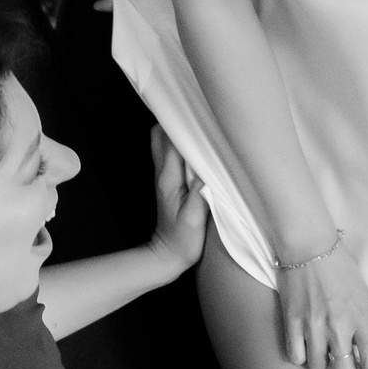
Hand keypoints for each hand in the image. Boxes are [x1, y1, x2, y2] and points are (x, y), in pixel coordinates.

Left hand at [147, 126, 207, 278]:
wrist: (167, 256)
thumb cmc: (183, 240)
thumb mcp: (194, 219)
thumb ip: (200, 193)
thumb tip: (208, 168)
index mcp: (169, 179)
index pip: (170, 142)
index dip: (182, 124)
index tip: (198, 112)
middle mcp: (163, 173)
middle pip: (160, 135)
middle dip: (175, 120)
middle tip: (198, 112)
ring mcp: (164, 177)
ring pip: (163, 142)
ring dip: (178, 131)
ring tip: (200, 123)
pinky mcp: (170, 182)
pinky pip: (172, 154)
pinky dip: (182, 144)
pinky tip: (199, 144)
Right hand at [275, 233, 367, 368]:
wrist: (310, 248)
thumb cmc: (341, 269)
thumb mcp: (364, 297)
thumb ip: (366, 326)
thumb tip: (366, 352)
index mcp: (362, 319)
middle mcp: (339, 327)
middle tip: (342, 361)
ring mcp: (313, 327)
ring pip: (318, 368)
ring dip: (321, 362)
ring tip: (322, 349)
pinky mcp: (292, 323)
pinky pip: (296, 358)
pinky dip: (301, 355)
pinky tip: (305, 344)